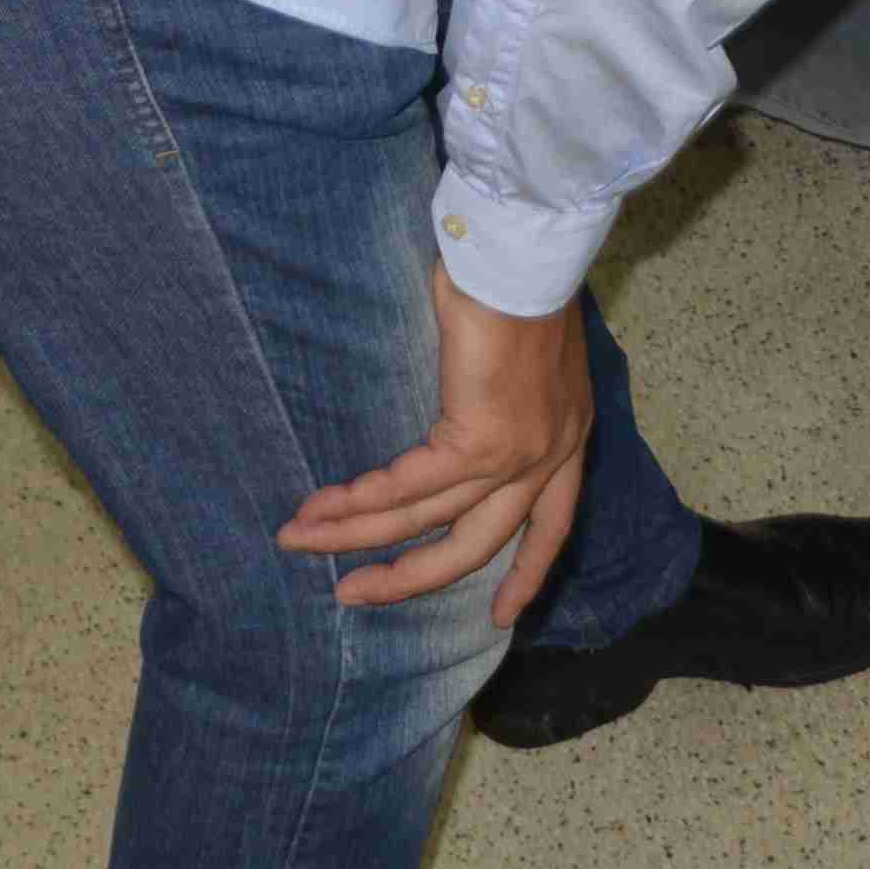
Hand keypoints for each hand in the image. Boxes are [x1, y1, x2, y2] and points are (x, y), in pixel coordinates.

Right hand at [278, 275, 593, 613]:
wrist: (525, 253)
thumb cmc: (517, 279)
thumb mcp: (521, 347)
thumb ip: (495, 391)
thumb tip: (454, 399)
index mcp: (568, 436)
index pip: (552, 525)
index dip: (526, 573)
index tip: (503, 614)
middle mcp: (550, 456)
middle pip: (479, 545)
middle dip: (411, 577)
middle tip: (356, 594)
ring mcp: (518, 456)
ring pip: (429, 522)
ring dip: (358, 537)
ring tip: (301, 541)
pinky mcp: (481, 443)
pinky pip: (407, 489)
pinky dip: (358, 502)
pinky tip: (320, 509)